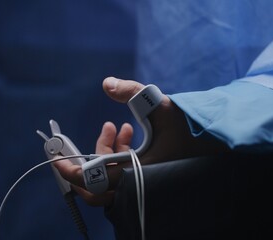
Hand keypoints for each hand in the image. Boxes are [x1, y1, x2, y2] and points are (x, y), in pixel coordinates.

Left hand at [53, 77, 228, 205]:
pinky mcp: (146, 179)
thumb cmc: (189, 125)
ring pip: (110, 180)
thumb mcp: (161, 104)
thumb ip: (133, 91)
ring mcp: (142, 184)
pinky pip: (122, 174)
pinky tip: (125, 133)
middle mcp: (138, 184)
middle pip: (97, 188)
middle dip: (86, 163)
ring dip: (105, 154)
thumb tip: (106, 83)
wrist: (215, 140)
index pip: (94, 180)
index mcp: (137, 171)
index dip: (71, 171)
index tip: (56, 160)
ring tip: (115, 127)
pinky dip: (117, 156)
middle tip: (85, 141)